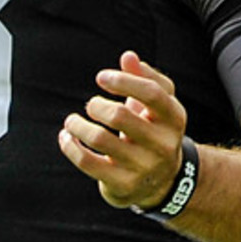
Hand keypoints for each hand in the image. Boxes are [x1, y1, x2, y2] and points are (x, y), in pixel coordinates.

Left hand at [57, 50, 186, 209]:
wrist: (163, 182)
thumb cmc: (154, 130)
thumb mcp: (157, 104)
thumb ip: (145, 77)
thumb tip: (128, 56)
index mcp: (174, 118)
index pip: (152, 93)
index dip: (124, 81)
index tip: (100, 77)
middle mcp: (163, 144)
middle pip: (120, 116)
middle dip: (97, 106)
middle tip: (91, 105)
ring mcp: (144, 167)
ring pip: (100, 139)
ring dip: (77, 125)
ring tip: (71, 121)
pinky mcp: (124, 185)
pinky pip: (88, 163)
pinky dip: (70, 146)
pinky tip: (66, 137)